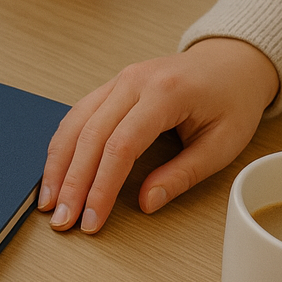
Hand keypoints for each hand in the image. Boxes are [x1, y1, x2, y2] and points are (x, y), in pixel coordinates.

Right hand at [38, 38, 280, 234]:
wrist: (232, 62)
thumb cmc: (232, 101)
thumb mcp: (222, 143)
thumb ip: (183, 174)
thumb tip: (146, 202)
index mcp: (165, 93)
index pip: (121, 146)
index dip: (102, 187)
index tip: (92, 219)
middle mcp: (134, 81)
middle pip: (90, 135)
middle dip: (72, 182)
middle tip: (62, 220)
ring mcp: (118, 80)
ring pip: (74, 123)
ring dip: (57, 165)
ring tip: (48, 202)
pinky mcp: (111, 87)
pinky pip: (78, 115)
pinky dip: (62, 146)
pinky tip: (55, 172)